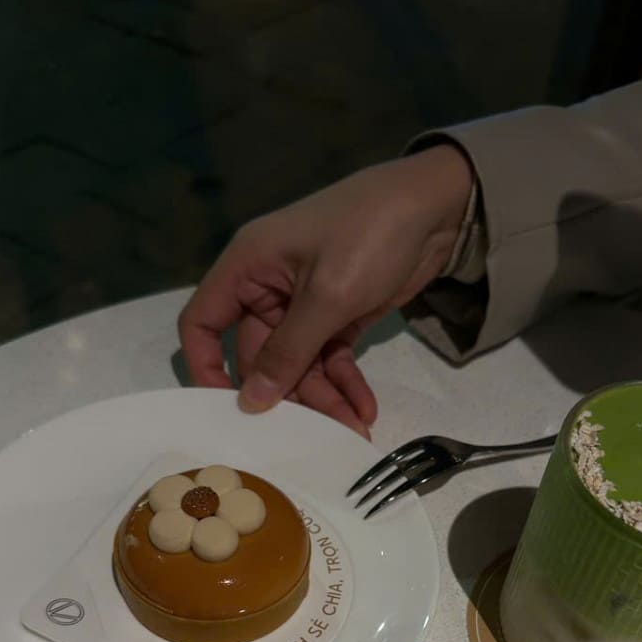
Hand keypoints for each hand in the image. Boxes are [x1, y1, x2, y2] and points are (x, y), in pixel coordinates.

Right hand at [179, 145, 473, 436]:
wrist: (438, 207)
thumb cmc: (370, 234)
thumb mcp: (327, 295)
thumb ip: (288, 351)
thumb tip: (251, 401)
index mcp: (248, 267)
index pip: (203, 322)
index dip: (206, 366)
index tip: (226, 408)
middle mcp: (268, 288)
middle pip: (261, 357)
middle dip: (289, 396)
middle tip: (314, 434)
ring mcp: (305, 305)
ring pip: (300, 365)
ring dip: (324, 398)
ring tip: (354, 429)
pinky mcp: (339, 316)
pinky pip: (330, 359)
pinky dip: (345, 384)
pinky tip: (364, 409)